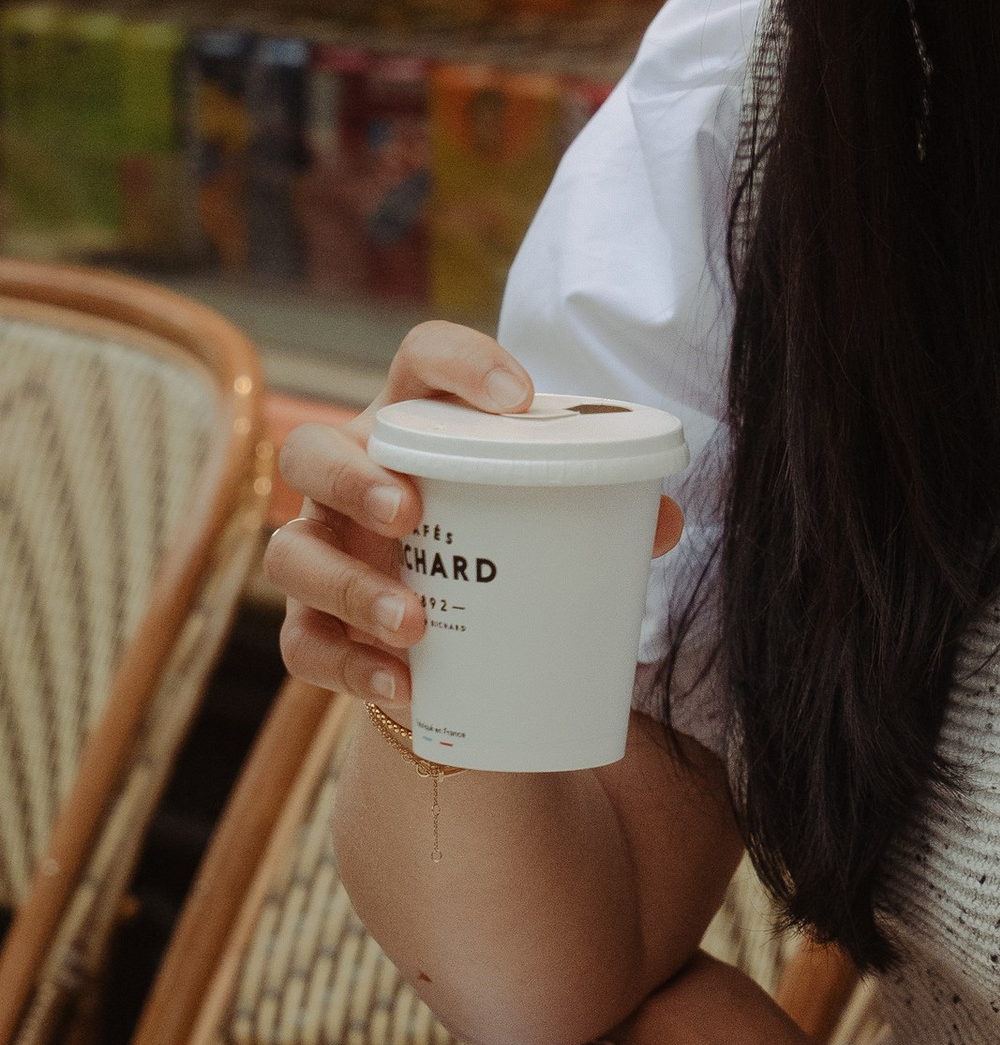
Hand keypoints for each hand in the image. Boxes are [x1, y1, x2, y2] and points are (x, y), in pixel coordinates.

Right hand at [269, 326, 680, 716]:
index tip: (518, 399)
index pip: (420, 361)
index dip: (460, 362)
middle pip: (311, 450)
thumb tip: (662, 520)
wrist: (456, 636)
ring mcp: (322, 550)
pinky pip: (305, 643)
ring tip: (414, 621)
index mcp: (414, 426)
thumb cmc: (502, 541)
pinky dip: (349, 666)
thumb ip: (602, 512)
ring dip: (349, 585)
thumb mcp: (549, 515)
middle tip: (410, 512)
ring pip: (293, 555)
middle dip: (350, 478)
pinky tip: (400, 683)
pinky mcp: (315, 624)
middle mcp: (351, 477)